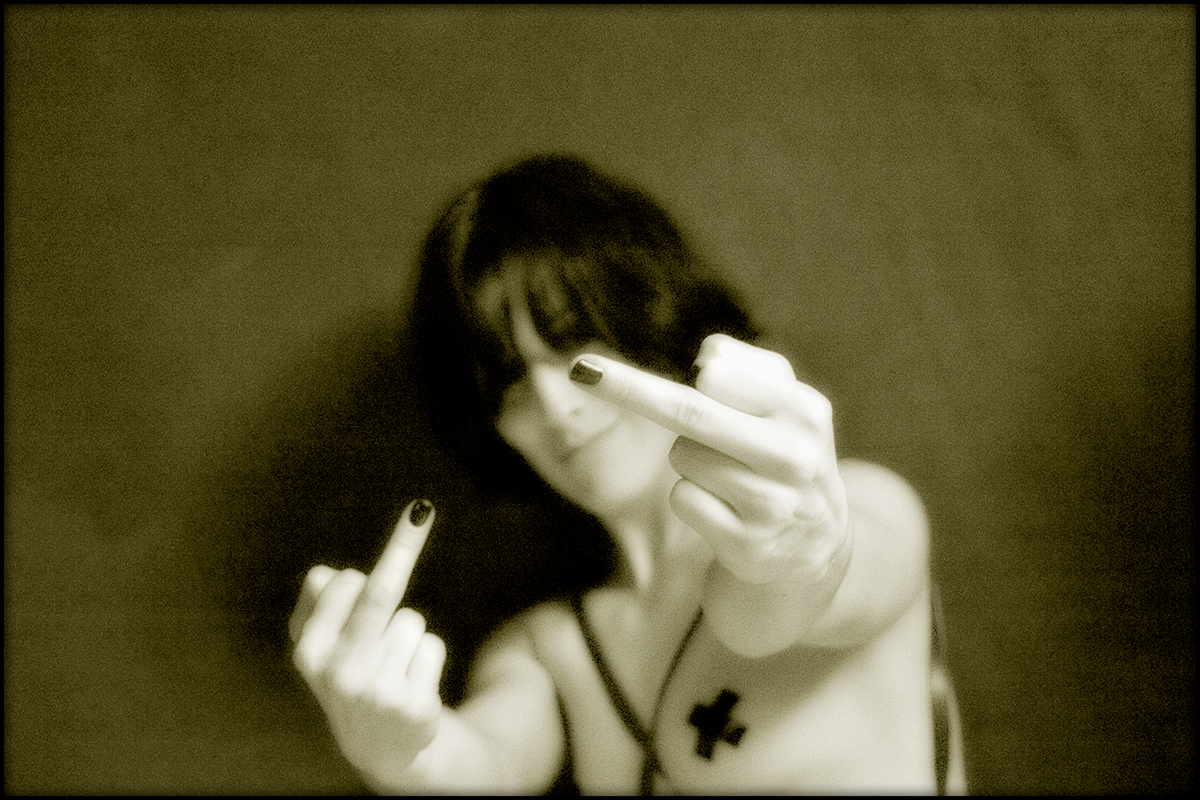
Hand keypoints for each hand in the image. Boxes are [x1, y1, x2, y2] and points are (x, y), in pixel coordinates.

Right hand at [290, 499, 445, 781]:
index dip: (362, 573)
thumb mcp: (325, 643)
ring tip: (394, 663)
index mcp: (309, 651)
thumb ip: (320, 604)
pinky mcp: (412, 706)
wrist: (382, 746)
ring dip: (411, 632)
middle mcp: (337, 674)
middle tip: (420, 510)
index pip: (343, 584)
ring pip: (412, 621)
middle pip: (379, 592)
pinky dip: (428, 655)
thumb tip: (324, 573)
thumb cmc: (353, 675)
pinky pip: (432, 646)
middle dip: (402, 546)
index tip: (388, 539)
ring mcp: (376, 692)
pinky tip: (412, 682)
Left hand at [571, 335, 848, 584]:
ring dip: (690, 461)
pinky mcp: (746, 544)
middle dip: (629, 388)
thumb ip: (748, 366)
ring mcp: (771, 504)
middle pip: (690, 413)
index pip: (719, 377)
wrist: (815, 545)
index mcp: (803, 410)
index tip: (604, 362)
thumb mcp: (785, 405)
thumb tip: (707, 354)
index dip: (676, 372)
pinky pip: (682, 498)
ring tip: (728, 475)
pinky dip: (690, 497)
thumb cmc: (782, 454)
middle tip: (580, 369)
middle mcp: (793, 456)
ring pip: (682, 456)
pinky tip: (723, 508)